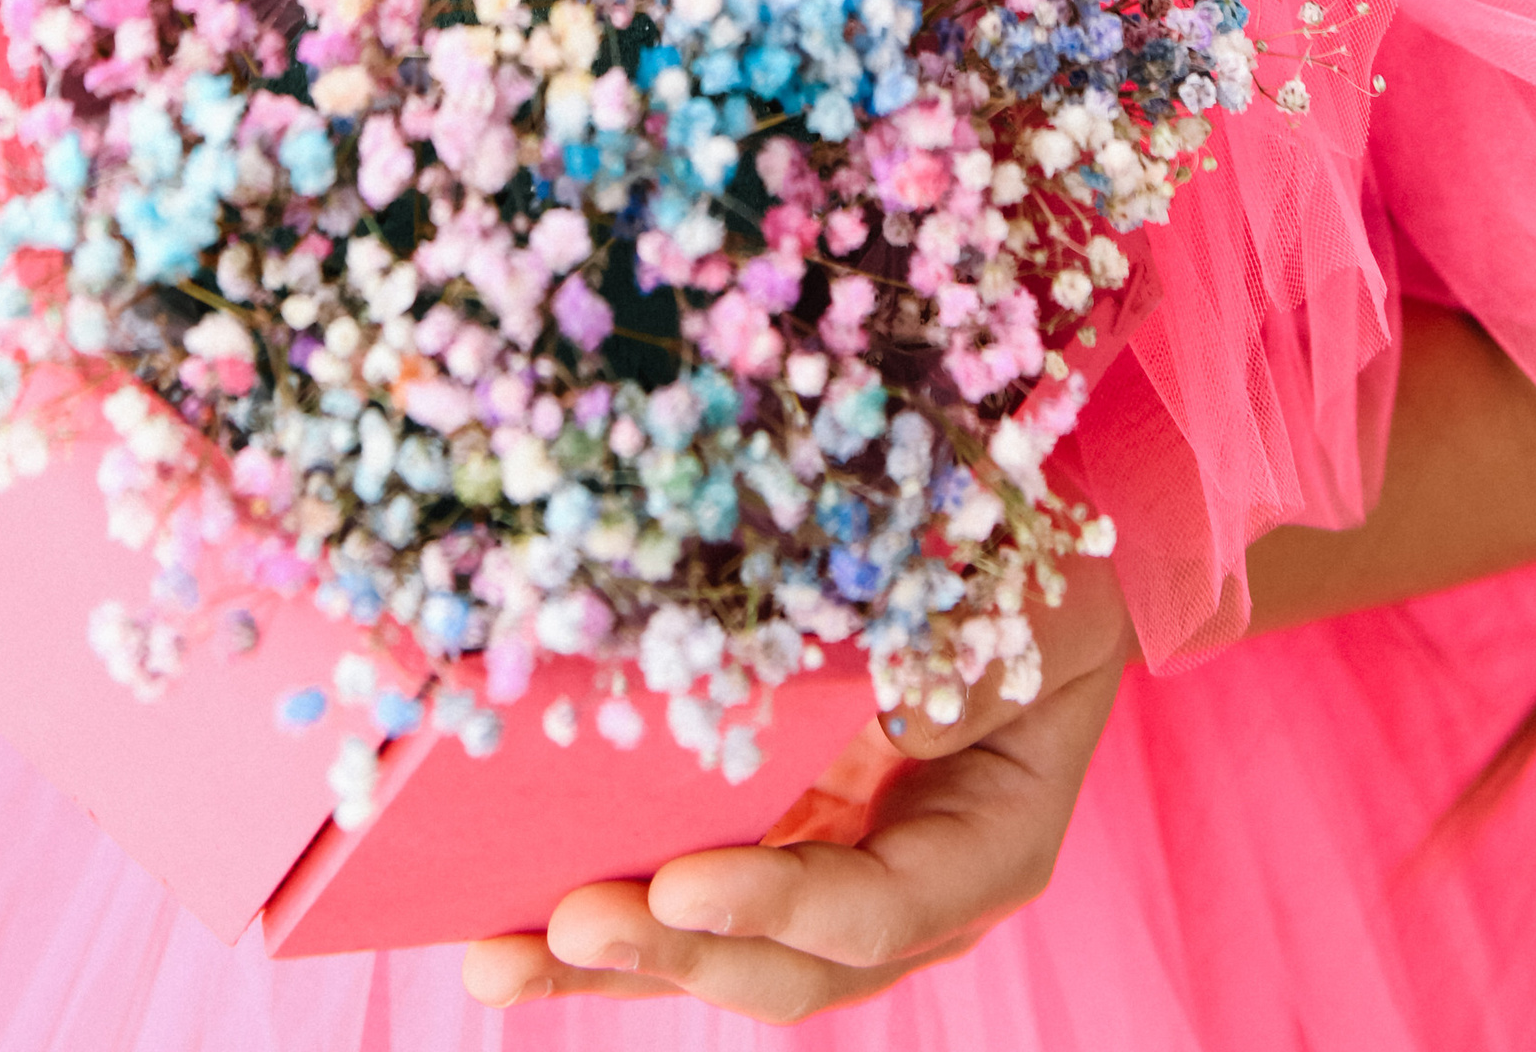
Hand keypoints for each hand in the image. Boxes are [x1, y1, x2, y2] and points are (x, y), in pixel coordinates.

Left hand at [461, 567, 1132, 1019]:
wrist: (1033, 568)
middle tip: (563, 927)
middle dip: (671, 953)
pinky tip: (512, 903)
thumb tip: (875, 717)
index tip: (678, 884)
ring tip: (494, 960)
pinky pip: (691, 884)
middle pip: (785, 966)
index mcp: (983, 856)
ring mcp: (833, 875)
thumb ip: (955, 671)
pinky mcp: (777, 839)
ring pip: (719, 946)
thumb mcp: (1021, 613)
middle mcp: (906, 898)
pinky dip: (615, 896)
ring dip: (610, 957)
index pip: (874, 911)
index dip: (777, 905)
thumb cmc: (1040, 581)